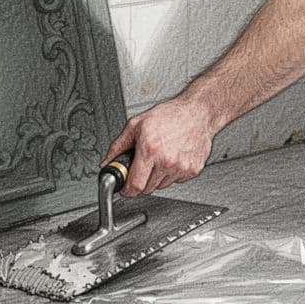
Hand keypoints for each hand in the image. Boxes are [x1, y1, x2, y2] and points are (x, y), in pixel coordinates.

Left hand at [99, 97, 216, 195]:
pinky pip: (176, 181)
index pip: (135, 186)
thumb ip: (118, 146)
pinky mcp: (193, 170)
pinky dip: (172, 174)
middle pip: (148, 188)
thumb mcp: (135, 125)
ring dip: (157, 177)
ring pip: (162, 186)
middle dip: (141, 180)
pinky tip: (173, 157)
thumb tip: (107, 163)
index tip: (126, 188)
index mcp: (150, 150)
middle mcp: (167, 161)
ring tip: (160, 157)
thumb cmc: (169, 115)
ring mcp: (182, 167)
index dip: (127, 190)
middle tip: (143, 165)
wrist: (197, 112)